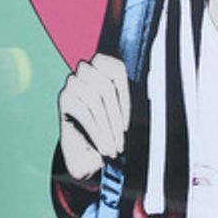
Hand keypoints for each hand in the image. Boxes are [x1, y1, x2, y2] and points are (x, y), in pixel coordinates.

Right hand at [58, 52, 131, 178]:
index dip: (125, 98)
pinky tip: (102, 146)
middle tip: (120, 141)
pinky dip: (96, 131)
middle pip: (105, 86)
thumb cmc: (106, 129)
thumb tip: (153, 93)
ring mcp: (72, 82)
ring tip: (112, 147)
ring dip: (106, 127)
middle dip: (116, 117)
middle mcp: (85, 69)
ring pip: (94, 100)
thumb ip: (129, 101)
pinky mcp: (64, 97)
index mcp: (103, 66)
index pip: (117, 70)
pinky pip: (83, 111)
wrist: (82, 150)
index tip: (126, 125)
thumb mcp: (121, 113)